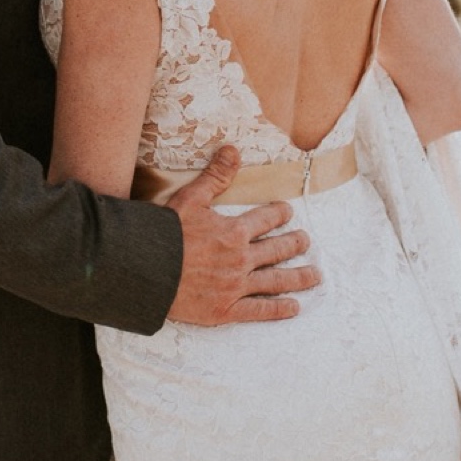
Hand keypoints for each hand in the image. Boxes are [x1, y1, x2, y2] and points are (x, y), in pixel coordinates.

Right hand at [163, 146, 318, 325]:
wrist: (145, 271)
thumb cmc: (165, 234)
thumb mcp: (190, 198)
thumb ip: (215, 176)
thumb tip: (233, 149)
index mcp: (234, 232)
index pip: (266, 220)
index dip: (279, 215)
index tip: (288, 213)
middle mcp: (240, 260)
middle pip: (276, 250)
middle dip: (294, 243)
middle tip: (306, 241)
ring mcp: (235, 287)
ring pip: (276, 280)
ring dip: (298, 277)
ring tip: (314, 275)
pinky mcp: (226, 309)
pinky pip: (260, 310)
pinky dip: (279, 309)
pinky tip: (294, 307)